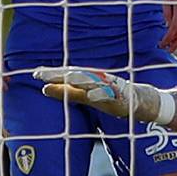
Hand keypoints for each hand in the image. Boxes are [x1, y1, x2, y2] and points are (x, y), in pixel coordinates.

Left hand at [39, 64, 155, 121]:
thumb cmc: (111, 97)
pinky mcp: (121, 96)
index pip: (66, 74)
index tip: (34, 74)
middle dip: (60, 75)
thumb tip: (44, 89)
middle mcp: (97, 79)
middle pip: (76, 75)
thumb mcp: (86, 96)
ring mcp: (110, 86)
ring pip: (92, 82)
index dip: (52, 74)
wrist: (142, 101)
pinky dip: (101, 94)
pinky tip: (91, 96)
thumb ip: (67, 93)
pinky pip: (110, 94)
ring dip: (78, 80)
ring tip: (65, 79)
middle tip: (42, 75)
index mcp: (88, 78)